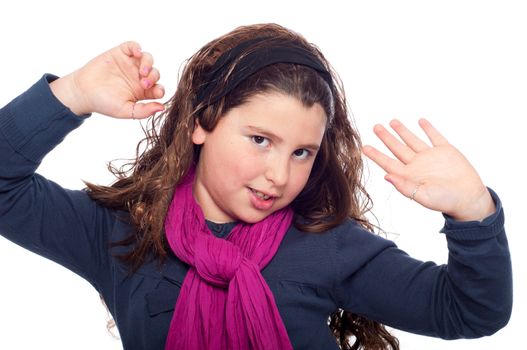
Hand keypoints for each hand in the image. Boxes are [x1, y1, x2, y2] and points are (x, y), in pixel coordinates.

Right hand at [50, 41, 164, 117]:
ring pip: (147, 59)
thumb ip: (144, 110)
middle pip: (155, 73)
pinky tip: (137, 53)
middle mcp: (139, 77)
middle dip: (153, 78)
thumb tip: (162, 108)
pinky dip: (137, 47)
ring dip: (148, 64)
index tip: (156, 93)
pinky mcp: (121, 53)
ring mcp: (130, 64)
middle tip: (144, 84)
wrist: (83, 92)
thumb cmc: (104, 103)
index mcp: (143, 92)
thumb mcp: (126, 111)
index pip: (158, 88)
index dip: (160, 90)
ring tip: (142, 71)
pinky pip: (133, 46)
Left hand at [362, 118, 495, 221]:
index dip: (376, 155)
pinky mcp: (446, 151)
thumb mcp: (423, 196)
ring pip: (413, 140)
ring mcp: (431, 157)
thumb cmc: (445, 201)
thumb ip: (404, 187)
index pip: (388, 162)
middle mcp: (417, 164)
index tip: (364, 147)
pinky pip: (435, 137)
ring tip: (392, 122)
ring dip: (402, 131)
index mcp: (409, 175)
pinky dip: (428, 128)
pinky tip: (421, 121)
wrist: (469, 198)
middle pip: (397, 148)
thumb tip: (386, 177)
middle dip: (386, 137)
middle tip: (375, 127)